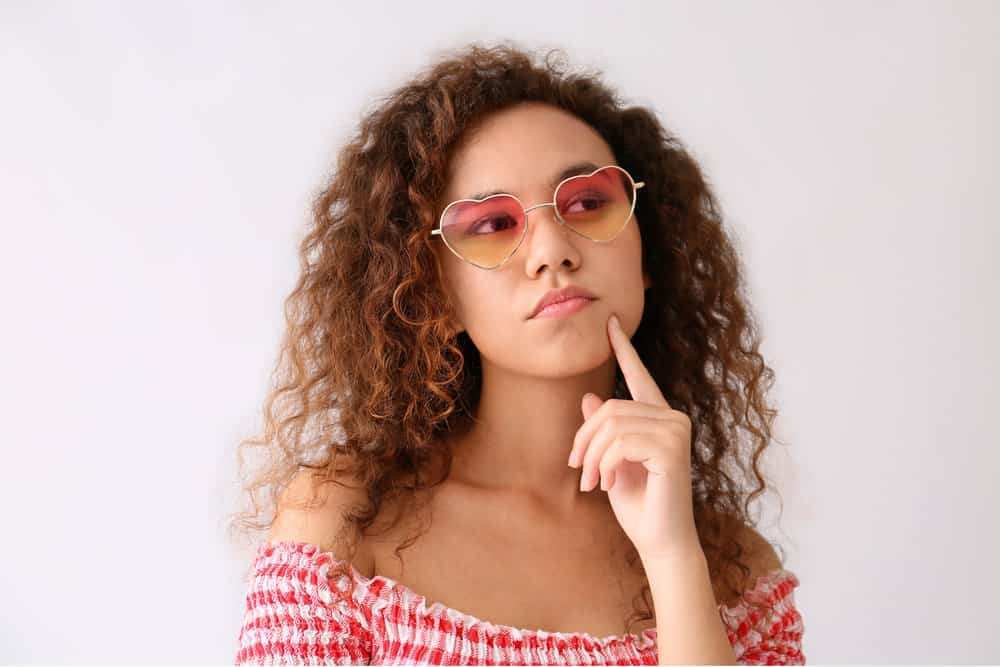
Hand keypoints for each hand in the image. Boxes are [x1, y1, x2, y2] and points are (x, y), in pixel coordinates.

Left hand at [567, 313, 701, 560]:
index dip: (623, 349)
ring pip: (611, 424)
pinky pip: (620, 442)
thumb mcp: (611, 462)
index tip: (611, 322)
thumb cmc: (638, 504)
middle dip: (585, 438)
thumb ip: (604, 431)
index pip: (639, 376)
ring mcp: (676, 432)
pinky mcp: (672, 449)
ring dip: (592, 456)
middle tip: (579, 469)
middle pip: (610, 407)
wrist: (658, 541)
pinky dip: (605, 464)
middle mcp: (672, 418)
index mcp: (659, 418)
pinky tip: (608, 484)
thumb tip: (589, 398)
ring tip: (591, 481)